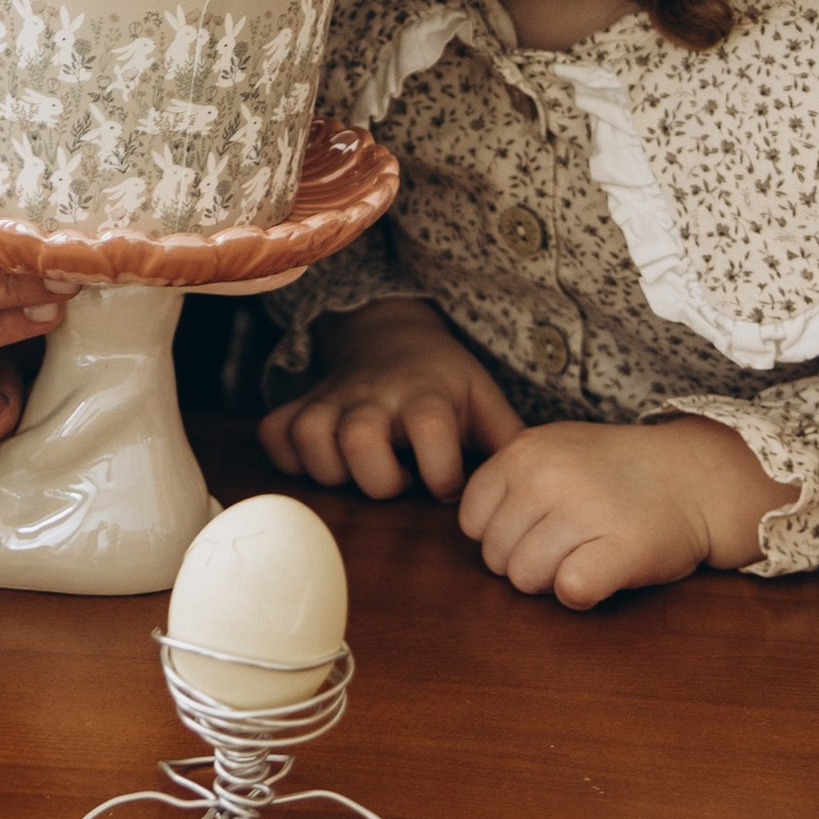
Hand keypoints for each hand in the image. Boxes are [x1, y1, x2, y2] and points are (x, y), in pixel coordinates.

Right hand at [258, 299, 521, 499]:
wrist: (390, 333)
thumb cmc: (443, 380)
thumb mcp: (483, 398)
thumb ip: (507, 440)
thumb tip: (541, 484)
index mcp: (426, 393)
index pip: (431, 430)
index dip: (442, 473)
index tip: (447, 485)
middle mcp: (374, 394)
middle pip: (359, 439)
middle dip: (378, 479)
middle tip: (396, 481)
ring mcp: (332, 399)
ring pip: (310, 438)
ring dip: (331, 470)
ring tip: (359, 472)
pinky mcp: (301, 404)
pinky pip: (276, 435)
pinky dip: (288, 457)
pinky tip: (319, 461)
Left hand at [457, 415, 793, 606]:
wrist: (695, 476)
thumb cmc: (619, 472)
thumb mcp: (556, 449)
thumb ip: (512, 480)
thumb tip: (477, 533)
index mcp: (524, 452)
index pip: (472, 521)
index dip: (500, 536)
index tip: (535, 530)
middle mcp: (547, 476)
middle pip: (497, 558)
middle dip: (526, 563)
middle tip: (567, 546)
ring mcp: (584, 510)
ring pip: (526, 580)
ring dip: (552, 582)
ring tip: (585, 556)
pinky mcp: (621, 548)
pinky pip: (570, 590)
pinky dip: (582, 593)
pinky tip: (602, 573)